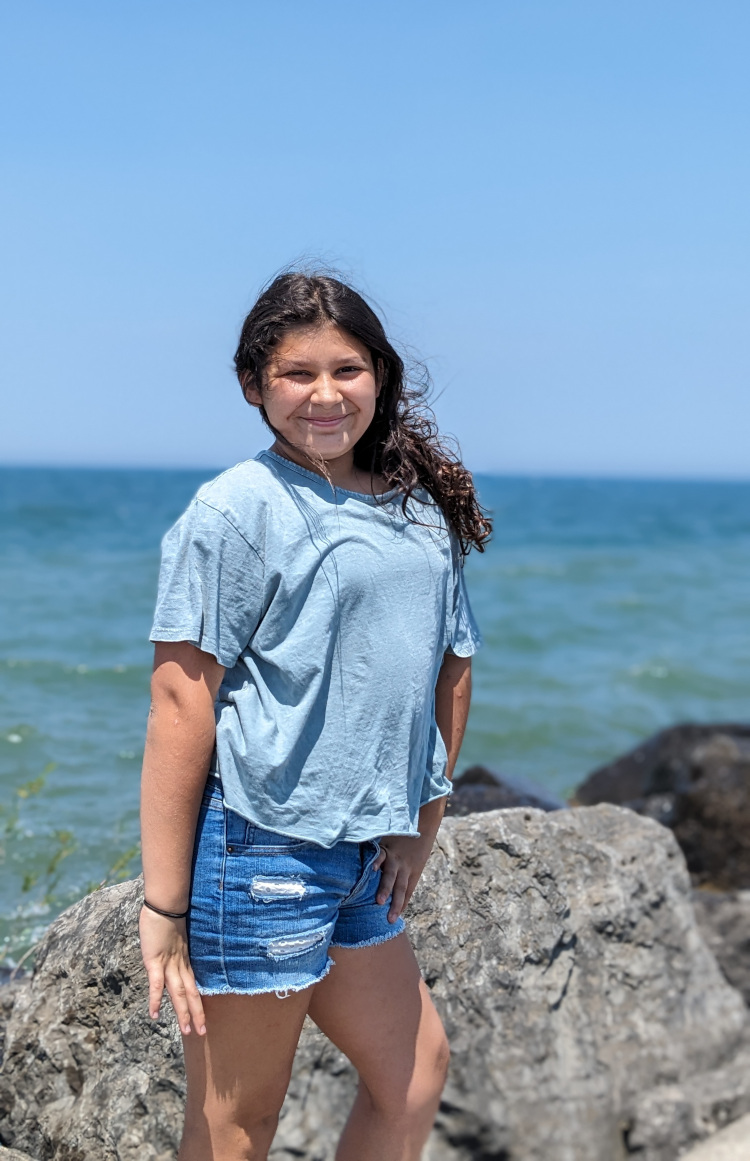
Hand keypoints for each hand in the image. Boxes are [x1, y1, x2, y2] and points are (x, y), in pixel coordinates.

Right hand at [139, 906, 205, 1035]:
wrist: (165, 901)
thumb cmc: (167, 913)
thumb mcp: (173, 933)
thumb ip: (174, 944)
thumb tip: (174, 945)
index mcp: (184, 959)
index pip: (192, 985)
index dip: (197, 1002)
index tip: (202, 1017)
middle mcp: (179, 964)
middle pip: (190, 992)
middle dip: (195, 1013)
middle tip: (202, 1033)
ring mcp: (168, 963)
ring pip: (178, 992)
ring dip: (182, 1012)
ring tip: (187, 1030)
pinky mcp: (155, 961)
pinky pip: (156, 984)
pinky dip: (156, 1000)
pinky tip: (155, 1015)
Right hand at [374, 831, 435, 923]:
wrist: (423, 822)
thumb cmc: (419, 843)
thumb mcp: (417, 861)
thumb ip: (407, 875)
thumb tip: (398, 891)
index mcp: (413, 871)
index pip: (407, 892)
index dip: (401, 905)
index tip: (394, 919)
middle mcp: (405, 866)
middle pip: (400, 887)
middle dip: (395, 903)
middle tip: (390, 918)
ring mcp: (395, 857)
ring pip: (390, 874)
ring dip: (385, 888)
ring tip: (380, 901)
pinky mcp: (386, 846)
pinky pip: (380, 855)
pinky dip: (376, 862)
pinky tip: (372, 870)